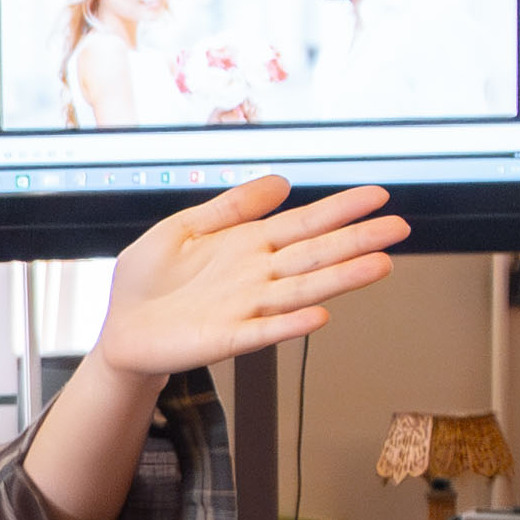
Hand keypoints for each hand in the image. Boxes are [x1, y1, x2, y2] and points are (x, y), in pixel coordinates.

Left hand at [90, 175, 406, 380]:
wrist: (121, 328)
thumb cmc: (149, 282)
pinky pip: (264, 331)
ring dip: (340, 279)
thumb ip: (231, 205)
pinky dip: (290, 326)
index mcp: (247, 245)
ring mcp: (245, 308)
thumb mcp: (183, 227)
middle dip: (356, 240)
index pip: (303, 223)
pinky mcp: (227, 338)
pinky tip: (318, 317)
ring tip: (378, 265)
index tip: (376, 196)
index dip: (339, 209)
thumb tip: (280, 181)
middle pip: (314, 254)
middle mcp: (255, 276)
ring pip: (302, 290)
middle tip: (398, 227)